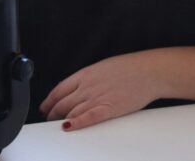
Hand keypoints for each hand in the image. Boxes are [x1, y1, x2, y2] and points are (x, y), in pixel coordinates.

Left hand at [39, 52, 163, 130]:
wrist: (148, 71)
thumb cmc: (130, 68)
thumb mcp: (103, 67)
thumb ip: (90, 77)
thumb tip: (80, 85)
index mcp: (85, 74)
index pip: (59, 89)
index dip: (49, 101)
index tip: (45, 107)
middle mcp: (87, 86)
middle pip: (62, 103)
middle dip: (53, 113)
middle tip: (49, 119)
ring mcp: (96, 97)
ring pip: (71, 112)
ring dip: (61, 120)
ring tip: (58, 126)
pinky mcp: (108, 108)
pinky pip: (87, 118)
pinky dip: (76, 123)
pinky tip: (69, 127)